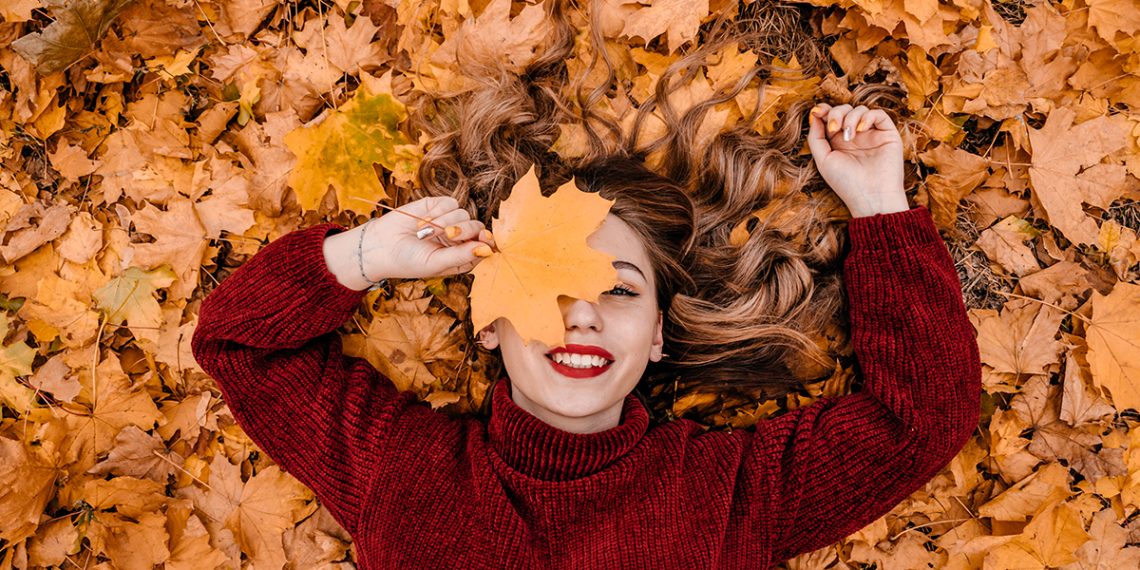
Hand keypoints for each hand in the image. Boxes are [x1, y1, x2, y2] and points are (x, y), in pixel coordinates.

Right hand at [323, 197, 495, 289]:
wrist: (381, 246)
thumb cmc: (408, 261)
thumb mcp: (436, 264)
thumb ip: (462, 256)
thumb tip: (487, 249)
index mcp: (461, 257)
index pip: (484, 246)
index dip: (487, 240)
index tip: (483, 237)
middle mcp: (458, 239)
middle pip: (477, 227)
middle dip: (463, 231)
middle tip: (447, 236)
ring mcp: (449, 221)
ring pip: (464, 214)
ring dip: (444, 223)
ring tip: (424, 233)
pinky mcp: (437, 206)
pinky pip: (450, 203)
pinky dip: (438, 212)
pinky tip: (423, 223)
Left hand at [807, 103, 908, 217]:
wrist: (872, 197)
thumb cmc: (846, 183)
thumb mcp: (823, 160)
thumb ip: (816, 138)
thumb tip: (814, 115)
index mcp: (838, 142)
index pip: (831, 117)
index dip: (824, 110)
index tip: (817, 111)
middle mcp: (855, 136)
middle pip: (844, 110)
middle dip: (836, 113)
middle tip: (834, 128)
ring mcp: (871, 135)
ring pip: (860, 110)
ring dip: (850, 118)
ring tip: (849, 137)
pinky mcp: (888, 134)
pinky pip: (879, 114)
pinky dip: (868, 117)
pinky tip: (861, 130)